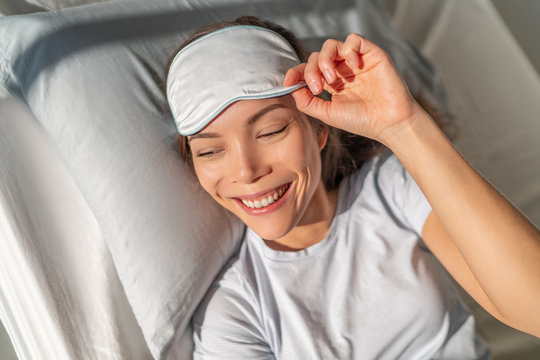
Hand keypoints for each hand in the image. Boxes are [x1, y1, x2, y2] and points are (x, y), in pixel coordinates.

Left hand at [284, 34, 421, 143]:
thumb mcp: (328, 114)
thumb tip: (292, 89)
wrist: (388, 123)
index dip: (296, 72)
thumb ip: (308, 103)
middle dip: (311, 70)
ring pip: (331, 45)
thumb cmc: (362, 121)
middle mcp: (343, 70)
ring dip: (325, 60)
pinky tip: (351, 66)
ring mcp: (357, 61)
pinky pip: (354, 39)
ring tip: (331, 79)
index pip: (309, 70)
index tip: (288, 81)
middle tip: (318, 87)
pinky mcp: (372, 54)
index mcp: (332, 83)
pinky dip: (347, 49)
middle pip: (317, 56)